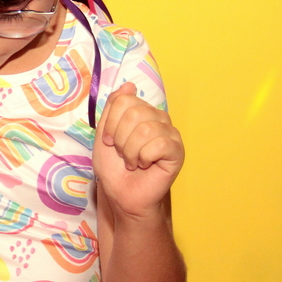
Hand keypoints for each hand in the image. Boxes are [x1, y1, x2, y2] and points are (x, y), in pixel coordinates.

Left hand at [94, 82, 183, 218]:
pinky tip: (146, 166)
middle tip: (123, 155)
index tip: (109, 142)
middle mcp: (158, 119)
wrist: (122, 196)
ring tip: (133, 162)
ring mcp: (169, 134)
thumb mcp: (104, 135)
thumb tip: (129, 85)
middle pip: (134, 113)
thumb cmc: (114, 169)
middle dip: (120, 139)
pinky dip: (144, 158)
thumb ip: (113, 109)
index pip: (123, 100)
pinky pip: (159, 144)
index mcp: (141, 112)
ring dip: (131, 152)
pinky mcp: (177, 150)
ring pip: (145, 129)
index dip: (111, 123)